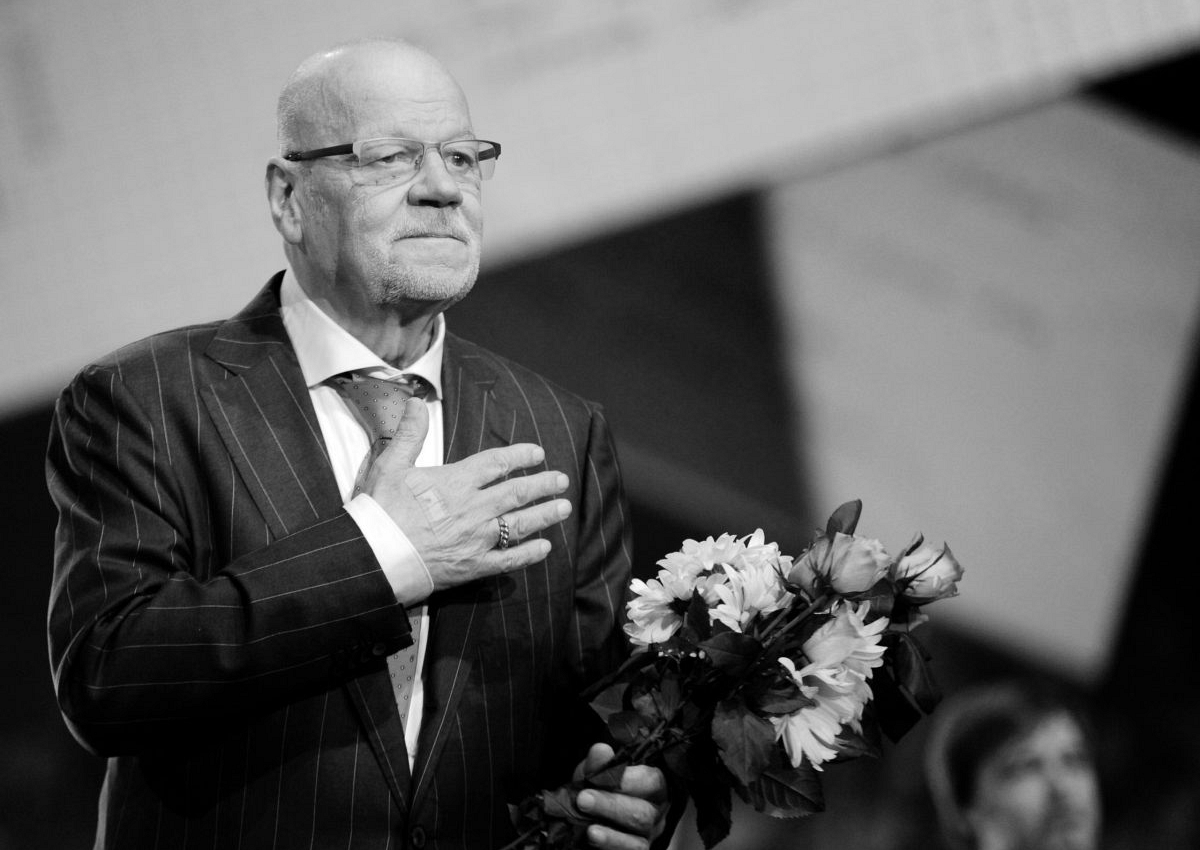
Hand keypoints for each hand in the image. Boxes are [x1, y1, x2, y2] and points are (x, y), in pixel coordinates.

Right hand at [363, 398, 571, 591]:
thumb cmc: (379, 511)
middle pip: (516, 492)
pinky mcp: (473, 566)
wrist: (373, 557)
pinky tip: (544, 548)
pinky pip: (508, 559)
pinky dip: (529, 554)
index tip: (538, 453)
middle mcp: (473, 508)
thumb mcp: (390, 465)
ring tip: (564, 508)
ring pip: (519, 524)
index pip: (497, 463)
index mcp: (455, 481)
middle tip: (562, 480)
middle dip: (542, 485)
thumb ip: (409, 433)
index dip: (520, 456)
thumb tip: (414, 401)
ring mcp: (476, 539)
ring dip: (544, 515)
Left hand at [574, 744, 668, 849]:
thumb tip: (600, 750)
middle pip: (643, 813)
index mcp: (653, 787)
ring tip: (590, 831)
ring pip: (638, 841)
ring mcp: (647, 838)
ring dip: (611, 836)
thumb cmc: (599, 790)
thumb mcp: (596, 775)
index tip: (605, 775)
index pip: (652, 781)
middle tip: (584, 799)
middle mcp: (655, 813)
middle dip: (612, 806)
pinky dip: (611, 848)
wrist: (587, 817)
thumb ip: (599, 764)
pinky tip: (593, 841)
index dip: (630, 780)